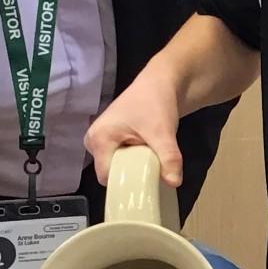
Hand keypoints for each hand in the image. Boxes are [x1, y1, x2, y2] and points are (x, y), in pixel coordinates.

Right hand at [86, 65, 183, 188]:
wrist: (161, 83)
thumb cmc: (156, 103)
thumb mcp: (163, 132)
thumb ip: (168, 158)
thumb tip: (174, 182)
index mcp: (98, 138)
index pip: (107, 176)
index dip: (125, 182)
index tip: (145, 185)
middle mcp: (93, 141)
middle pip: (111, 173)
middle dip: (130, 175)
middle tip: (151, 170)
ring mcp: (101, 141)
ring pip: (116, 168)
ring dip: (133, 168)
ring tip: (150, 161)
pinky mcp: (110, 140)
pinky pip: (119, 161)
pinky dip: (133, 162)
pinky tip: (147, 158)